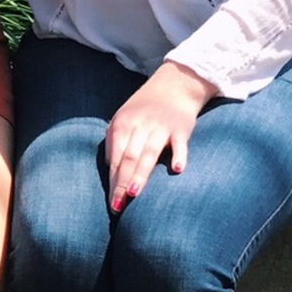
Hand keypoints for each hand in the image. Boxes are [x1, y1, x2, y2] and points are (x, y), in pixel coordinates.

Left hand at [105, 62, 217, 212]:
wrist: (175, 85)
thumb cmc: (145, 107)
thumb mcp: (124, 117)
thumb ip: (114, 139)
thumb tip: (110, 166)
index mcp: (123, 123)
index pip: (116, 156)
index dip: (113, 180)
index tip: (112, 204)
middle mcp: (141, 125)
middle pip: (129, 156)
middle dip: (123, 182)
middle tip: (118, 207)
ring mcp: (162, 126)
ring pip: (149, 152)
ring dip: (141, 173)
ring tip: (135, 193)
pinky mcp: (181, 128)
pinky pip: (180, 143)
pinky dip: (179, 155)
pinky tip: (177, 170)